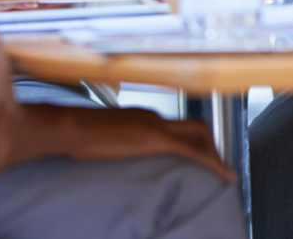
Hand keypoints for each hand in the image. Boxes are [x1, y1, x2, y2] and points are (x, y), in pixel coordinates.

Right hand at [15, 105, 233, 180]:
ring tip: (223, 175)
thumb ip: (119, 143)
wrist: (69, 127)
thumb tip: (121, 153)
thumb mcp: (103, 139)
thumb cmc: (77, 135)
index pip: (178, 127)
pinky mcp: (153, 138)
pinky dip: (212, 162)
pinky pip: (191, 151)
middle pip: (196, 126)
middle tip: (218, 168)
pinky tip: (222, 175)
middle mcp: (155, 117)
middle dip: (211, 147)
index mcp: (144, 118)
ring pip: (199, 134)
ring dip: (214, 154)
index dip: (196, 142)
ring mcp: (155, 125)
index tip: (203, 156)